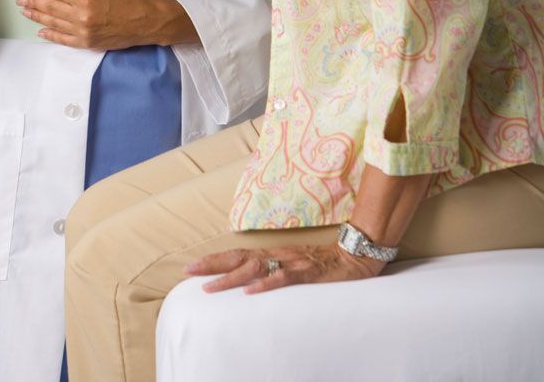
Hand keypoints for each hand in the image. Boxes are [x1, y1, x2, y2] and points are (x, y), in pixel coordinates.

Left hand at [18, 0, 196, 49]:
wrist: (147, 22)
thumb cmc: (130, 0)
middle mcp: (82, 15)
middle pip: (50, 6)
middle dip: (33, 1)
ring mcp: (83, 31)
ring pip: (53, 23)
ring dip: (37, 16)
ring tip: (26, 12)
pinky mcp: (87, 43)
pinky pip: (63, 39)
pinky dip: (51, 34)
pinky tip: (41, 30)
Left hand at [185, 243, 383, 294]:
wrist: (354, 256)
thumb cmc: (323, 263)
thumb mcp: (293, 266)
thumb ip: (274, 271)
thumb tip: (248, 281)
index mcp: (273, 253)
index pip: (238, 255)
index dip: (215, 260)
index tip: (192, 267)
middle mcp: (278, 255)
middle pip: (239, 258)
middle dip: (213, 265)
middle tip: (189, 272)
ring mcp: (291, 263)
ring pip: (255, 269)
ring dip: (231, 278)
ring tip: (210, 287)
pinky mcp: (307, 274)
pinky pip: (284, 279)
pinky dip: (266, 284)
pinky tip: (251, 291)